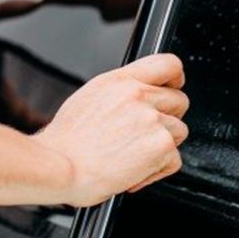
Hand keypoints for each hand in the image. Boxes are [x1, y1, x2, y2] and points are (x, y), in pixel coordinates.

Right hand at [32, 53, 188, 205]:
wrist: (59, 167)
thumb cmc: (64, 144)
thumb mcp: (87, 100)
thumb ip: (118, 95)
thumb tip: (134, 103)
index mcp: (119, 81)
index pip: (167, 64)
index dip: (176, 78)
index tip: (175, 87)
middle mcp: (138, 96)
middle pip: (179, 101)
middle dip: (168, 120)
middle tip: (146, 136)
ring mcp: (152, 119)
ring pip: (179, 132)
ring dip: (162, 148)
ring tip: (133, 158)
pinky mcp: (161, 145)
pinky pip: (173, 160)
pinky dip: (156, 172)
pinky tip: (133, 173)